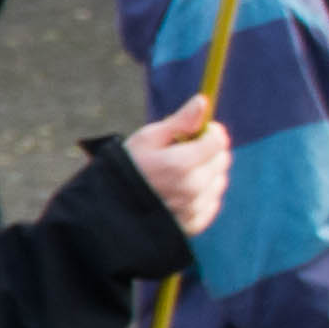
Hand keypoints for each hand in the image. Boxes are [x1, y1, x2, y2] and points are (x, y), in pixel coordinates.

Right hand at [123, 100, 228, 233]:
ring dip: (208, 173)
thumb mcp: (146, 139)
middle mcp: (190, 189)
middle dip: (210, 150)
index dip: (212, 131)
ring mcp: (192, 209)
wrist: (107, 211)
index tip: (202, 129)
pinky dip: (204, 194)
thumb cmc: (124, 169)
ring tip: (182, 172)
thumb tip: (202, 102)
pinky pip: (211, 203)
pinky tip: (183, 191)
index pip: (217, 142)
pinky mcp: (192, 225)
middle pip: (221, 161)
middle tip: (188, 149)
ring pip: (219, 182)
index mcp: (179, 164)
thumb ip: (179, 122)